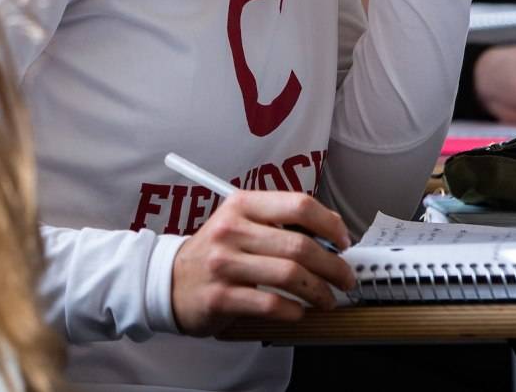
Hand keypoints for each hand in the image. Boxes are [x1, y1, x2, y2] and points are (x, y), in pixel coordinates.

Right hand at [170, 190, 356, 335]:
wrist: (169, 281)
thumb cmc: (215, 252)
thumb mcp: (240, 223)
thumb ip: (279, 223)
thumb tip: (331, 233)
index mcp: (241, 205)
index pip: (298, 205)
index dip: (329, 224)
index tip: (343, 241)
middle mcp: (232, 231)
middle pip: (299, 245)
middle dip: (333, 266)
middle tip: (346, 278)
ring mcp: (224, 264)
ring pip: (289, 275)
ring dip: (319, 291)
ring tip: (328, 299)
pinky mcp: (221, 297)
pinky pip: (270, 304)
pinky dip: (293, 310)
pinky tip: (299, 311)